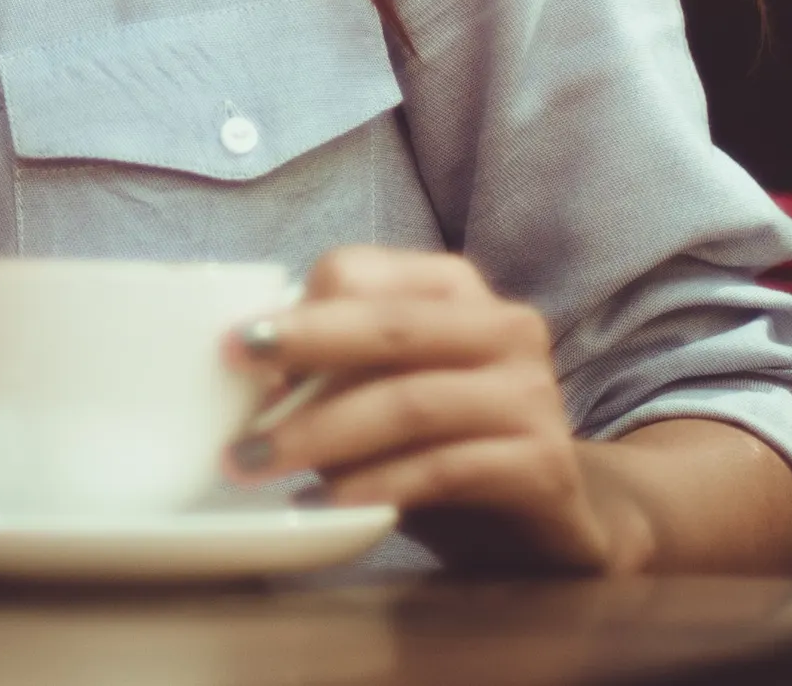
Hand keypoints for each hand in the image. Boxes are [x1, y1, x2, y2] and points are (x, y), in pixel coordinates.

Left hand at [226, 246, 655, 572]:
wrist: (556, 519)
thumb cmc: (450, 444)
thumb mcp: (388, 393)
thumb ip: (336, 370)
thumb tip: (246, 374)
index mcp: (457, 290)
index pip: (363, 272)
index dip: (296, 309)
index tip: (234, 350)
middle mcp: (505, 328)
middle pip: (389, 327)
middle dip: (304, 351)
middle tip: (236, 387)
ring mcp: (533, 396)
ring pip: (412, 402)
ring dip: (322, 433)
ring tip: (256, 464)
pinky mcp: (545, 465)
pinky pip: (446, 468)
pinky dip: (376, 484)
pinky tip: (325, 502)